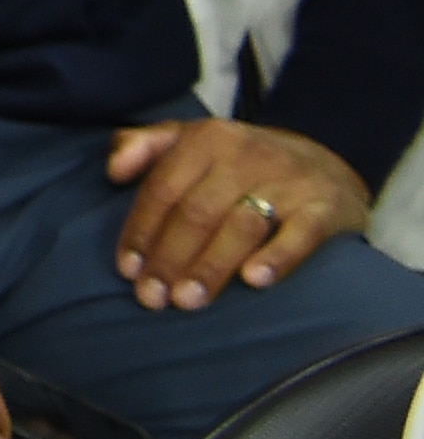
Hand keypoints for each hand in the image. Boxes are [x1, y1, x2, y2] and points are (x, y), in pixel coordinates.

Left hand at [111, 116, 374, 305]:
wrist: (327, 162)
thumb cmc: (241, 161)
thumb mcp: (191, 139)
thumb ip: (143, 146)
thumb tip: (112, 171)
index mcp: (206, 139)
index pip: (163, 189)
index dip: (141, 231)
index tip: (127, 271)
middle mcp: (245, 156)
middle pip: (197, 212)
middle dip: (169, 258)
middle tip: (152, 298)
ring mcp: (288, 181)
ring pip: (240, 226)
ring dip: (210, 266)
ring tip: (187, 300)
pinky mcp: (324, 207)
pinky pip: (300, 234)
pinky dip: (277, 258)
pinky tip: (254, 281)